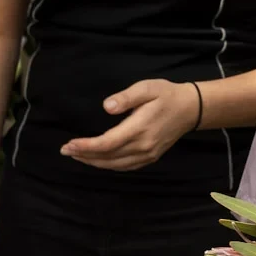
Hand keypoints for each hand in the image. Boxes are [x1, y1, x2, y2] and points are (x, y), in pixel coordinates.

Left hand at [61, 80, 198, 171]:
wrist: (190, 109)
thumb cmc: (167, 95)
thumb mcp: (147, 88)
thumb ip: (126, 98)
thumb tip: (106, 107)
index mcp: (140, 129)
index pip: (107, 143)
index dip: (86, 146)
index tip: (69, 144)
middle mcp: (143, 146)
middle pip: (108, 157)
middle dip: (84, 155)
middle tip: (65, 150)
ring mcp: (147, 154)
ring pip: (115, 165)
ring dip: (93, 162)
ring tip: (76, 156)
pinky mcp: (150, 157)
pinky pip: (125, 167)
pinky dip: (108, 166)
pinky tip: (98, 161)